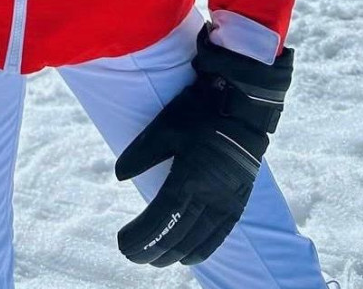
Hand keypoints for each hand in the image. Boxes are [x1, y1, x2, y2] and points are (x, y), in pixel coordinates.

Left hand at [115, 25, 293, 266]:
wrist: (242, 105)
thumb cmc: (199, 111)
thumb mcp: (164, 126)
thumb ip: (141, 154)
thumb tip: (120, 177)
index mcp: (189, 177)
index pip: (160, 219)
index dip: (141, 237)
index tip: (123, 243)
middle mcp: (210, 196)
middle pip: (177, 235)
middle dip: (152, 250)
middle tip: (132, 255)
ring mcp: (227, 200)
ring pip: (198, 240)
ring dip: (175, 253)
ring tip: (155, 258)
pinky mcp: (238, 200)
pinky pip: (220, 234)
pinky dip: (203, 249)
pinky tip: (190, 257)